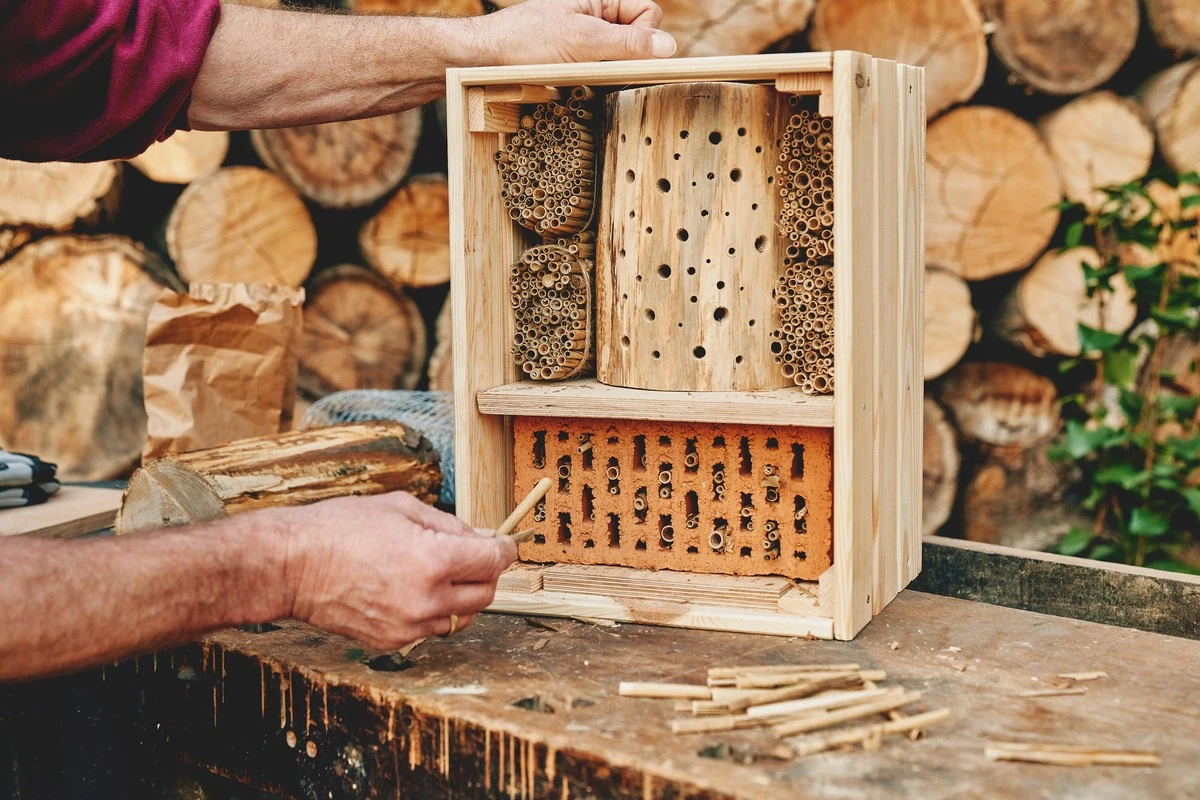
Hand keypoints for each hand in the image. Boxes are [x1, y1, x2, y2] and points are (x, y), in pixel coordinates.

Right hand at [279, 492, 517, 648]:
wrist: (292, 566)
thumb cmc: (341, 528)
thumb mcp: (402, 508)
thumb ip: (450, 524)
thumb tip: (483, 536)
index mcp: (434, 561)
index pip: (493, 560)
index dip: (505, 548)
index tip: (506, 543)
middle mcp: (427, 600)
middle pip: (486, 593)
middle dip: (487, 572)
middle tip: (473, 555)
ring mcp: (410, 626)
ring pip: (462, 617)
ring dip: (463, 596)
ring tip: (439, 572)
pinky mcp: (392, 642)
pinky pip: (432, 629)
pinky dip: (434, 612)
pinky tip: (413, 589)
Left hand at [476, 0, 676, 64]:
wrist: (484, 59)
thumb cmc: (526, 41)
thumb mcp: (582, 40)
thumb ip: (628, 43)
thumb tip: (669, 47)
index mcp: (601, 0)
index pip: (649, 13)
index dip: (644, 35)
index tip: (623, 52)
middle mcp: (597, 18)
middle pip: (637, 39)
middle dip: (625, 57)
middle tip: (596, 65)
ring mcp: (587, 41)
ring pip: (620, 61)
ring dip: (607, 73)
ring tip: (578, 73)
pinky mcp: (576, 63)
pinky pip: (601, 74)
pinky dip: (593, 82)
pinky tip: (573, 82)